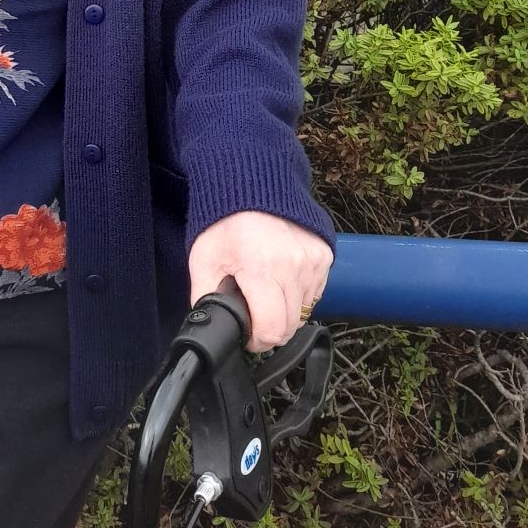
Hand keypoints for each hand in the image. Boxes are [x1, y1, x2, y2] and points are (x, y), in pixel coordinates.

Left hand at [186, 210, 330, 353]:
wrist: (249, 188)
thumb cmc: (224, 224)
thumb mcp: (203, 262)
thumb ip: (206, 300)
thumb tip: (210, 328)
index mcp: (260, 267)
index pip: (272, 329)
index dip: (257, 340)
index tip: (248, 333)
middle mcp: (293, 265)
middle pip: (290, 326)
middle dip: (270, 328)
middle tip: (254, 311)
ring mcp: (312, 260)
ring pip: (304, 312)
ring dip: (286, 310)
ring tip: (266, 288)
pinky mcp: (324, 255)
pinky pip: (315, 294)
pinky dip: (299, 294)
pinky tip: (281, 277)